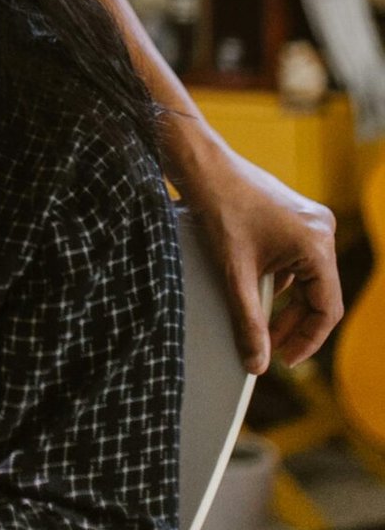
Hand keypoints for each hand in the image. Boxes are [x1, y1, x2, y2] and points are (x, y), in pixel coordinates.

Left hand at [170, 127, 341, 371]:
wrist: (203, 166)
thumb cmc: (219, 210)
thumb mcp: (234, 273)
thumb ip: (248, 322)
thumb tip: (257, 363)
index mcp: (317, 245)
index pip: (327, 309)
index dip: (307, 340)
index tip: (283, 359)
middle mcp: (322, 231)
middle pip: (319, 295)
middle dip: (294, 324)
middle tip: (269, 348)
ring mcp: (310, 222)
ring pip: (307, 279)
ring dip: (286, 304)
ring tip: (260, 325)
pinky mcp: (296, 217)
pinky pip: (298, 260)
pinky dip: (281, 282)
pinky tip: (257, 292)